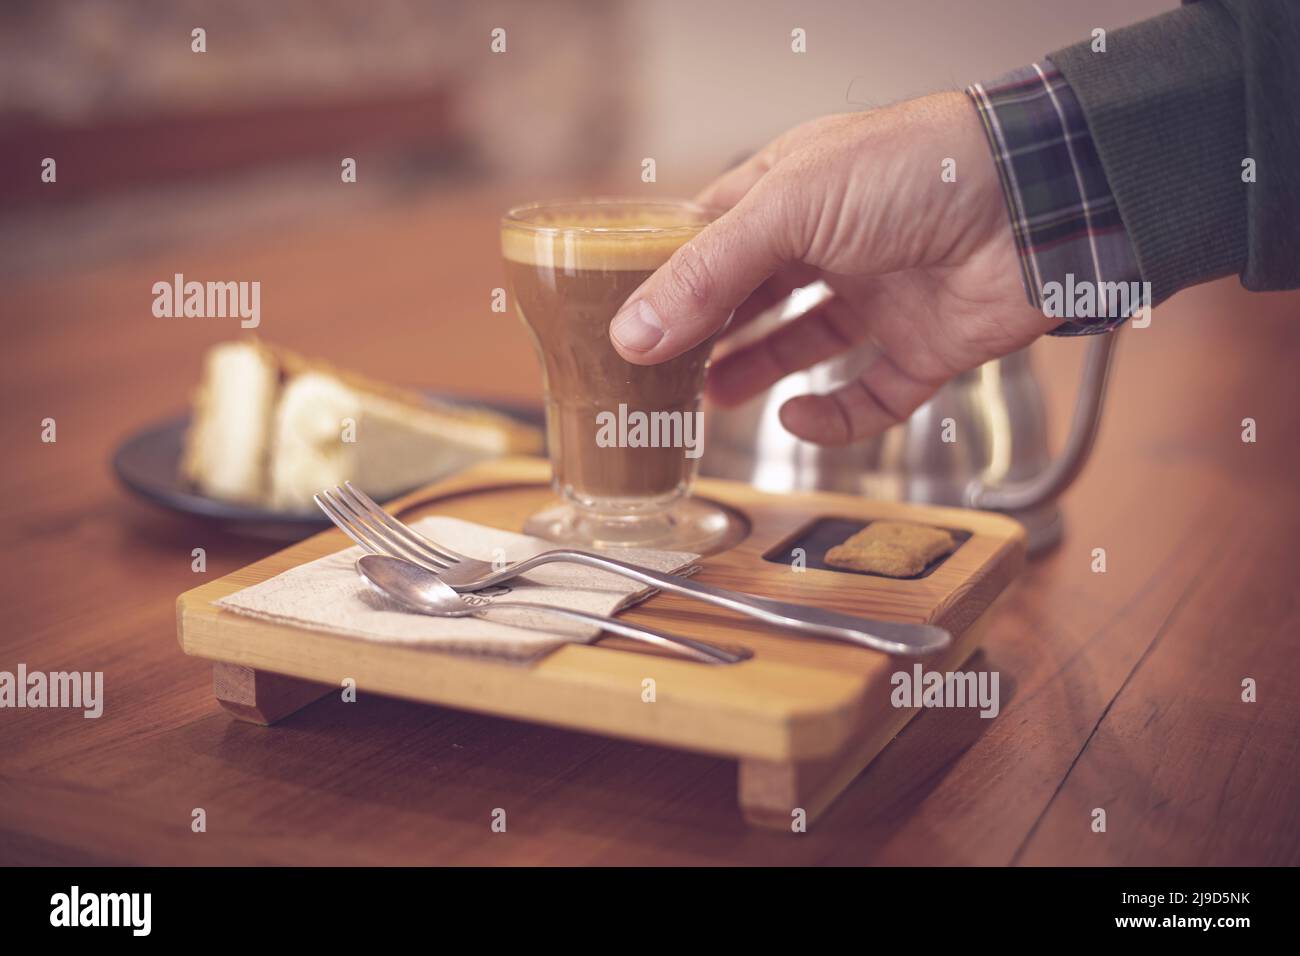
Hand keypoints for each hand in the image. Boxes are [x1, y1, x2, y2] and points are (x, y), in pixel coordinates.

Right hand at [607, 92, 1057, 444]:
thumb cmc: (920, 173)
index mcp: (799, 189)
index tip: (626, 317)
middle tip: (661, 370)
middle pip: (754, 294)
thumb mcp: (791, 207)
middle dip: (708, 332)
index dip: (672, 275)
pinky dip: (834, 415)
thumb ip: (710, 273)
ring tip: (710, 399)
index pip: (716, 234)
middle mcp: (837, 241)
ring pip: (803, 344)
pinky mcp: (923, 346)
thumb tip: (633, 333)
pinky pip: (871, 394)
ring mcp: (881, 294)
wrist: (1041, 203)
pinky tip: (797, 418)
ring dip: (757, 372)